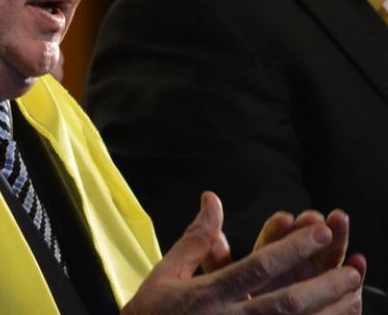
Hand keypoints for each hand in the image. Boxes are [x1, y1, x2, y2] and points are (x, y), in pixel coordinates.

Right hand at [123, 192, 363, 313]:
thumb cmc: (151, 314)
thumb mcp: (166, 272)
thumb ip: (196, 238)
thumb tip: (212, 199)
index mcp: (207, 294)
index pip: (257, 267)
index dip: (291, 249)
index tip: (318, 231)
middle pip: (285, 303)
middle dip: (322, 286)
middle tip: (351, 270)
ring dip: (327, 313)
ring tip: (352, 294)